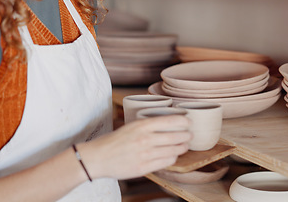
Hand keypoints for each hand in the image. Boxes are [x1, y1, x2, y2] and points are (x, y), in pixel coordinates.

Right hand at [77, 115, 191, 179]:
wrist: (97, 158)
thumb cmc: (113, 141)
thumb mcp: (130, 126)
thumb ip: (147, 125)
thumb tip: (166, 123)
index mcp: (141, 125)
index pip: (170, 120)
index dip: (184, 121)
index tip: (188, 122)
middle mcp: (145, 139)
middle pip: (176, 136)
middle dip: (187, 135)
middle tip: (190, 135)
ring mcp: (145, 154)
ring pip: (173, 150)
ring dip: (182, 148)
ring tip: (184, 146)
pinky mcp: (144, 167)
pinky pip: (166, 162)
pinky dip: (173, 158)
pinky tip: (173, 156)